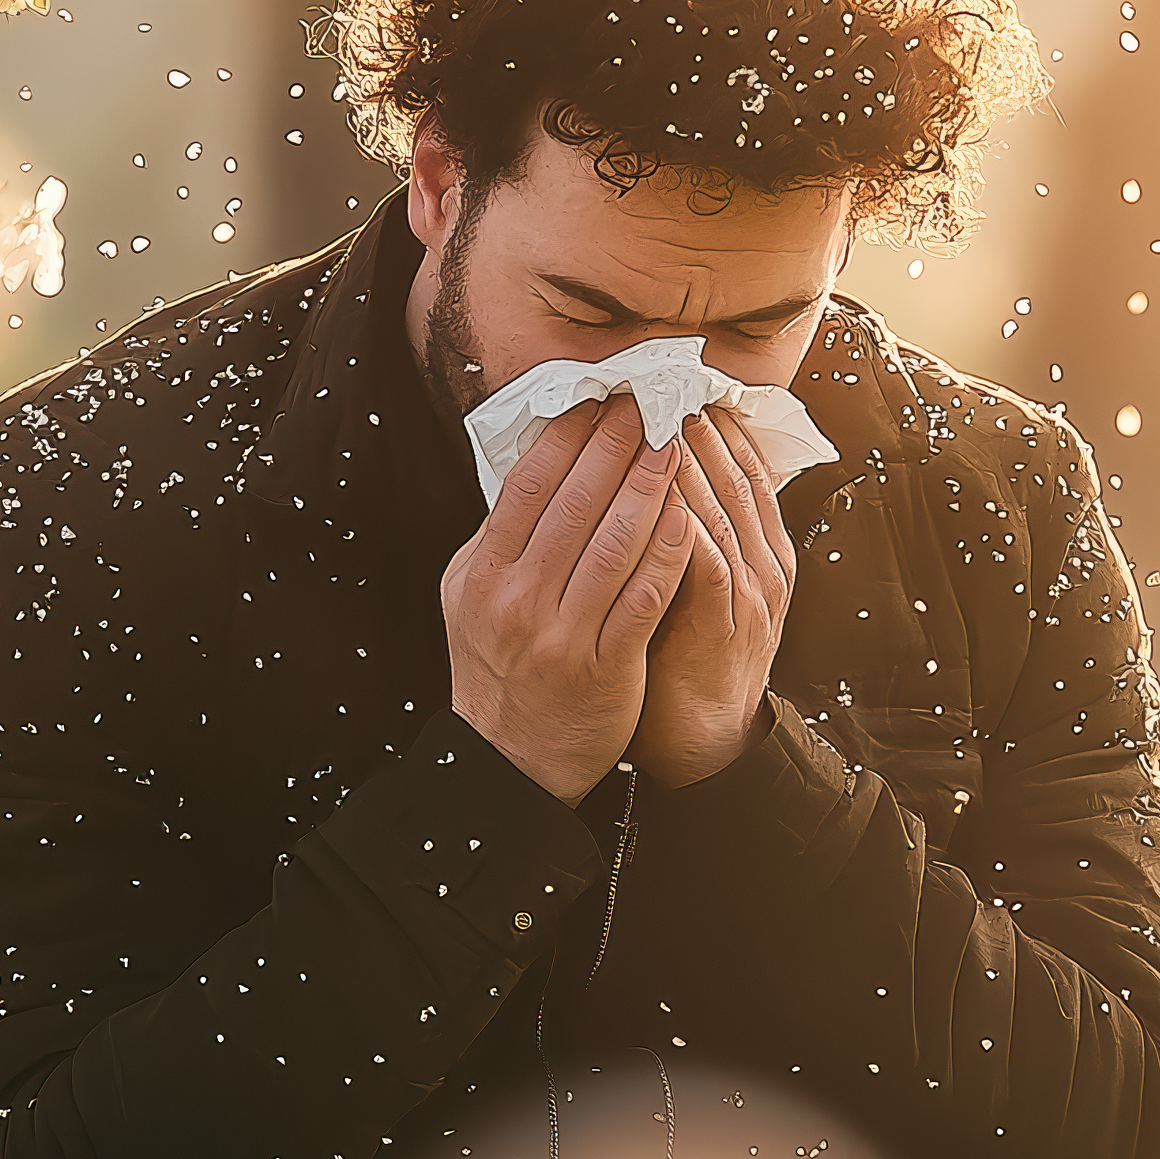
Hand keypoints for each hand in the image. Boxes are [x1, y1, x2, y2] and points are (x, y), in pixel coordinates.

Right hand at [444, 394, 704, 802]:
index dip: (568, 434)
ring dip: (650, 485)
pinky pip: (643, 597)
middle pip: (574, 501)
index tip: (601, 396)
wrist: (508, 762)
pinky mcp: (605, 667)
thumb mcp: (468, 598)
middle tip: (650, 402)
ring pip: (613, 542)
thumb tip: (532, 465)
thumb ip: (498, 538)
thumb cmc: (496, 670)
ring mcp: (560, 635)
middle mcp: (516, 599)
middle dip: (616, 443)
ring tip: (676, 443)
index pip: (528, 484)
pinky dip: (669, 551)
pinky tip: (691, 514)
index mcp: (483, 573)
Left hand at [634, 400, 798, 786]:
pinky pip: (703, 556)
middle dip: (694, 423)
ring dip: (685, 457)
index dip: (711, 422)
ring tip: (650, 412)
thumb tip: (644, 478)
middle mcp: (764, 562)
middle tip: (655, 376)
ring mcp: (750, 590)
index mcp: (761, 550)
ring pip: (720, 505)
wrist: (707, 743)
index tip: (673, 381)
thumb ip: (681, 536)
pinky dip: (679, 518)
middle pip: (733, 473)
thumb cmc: (685, 662)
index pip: (740, 467)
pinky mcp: (725, 620)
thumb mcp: (692, 586)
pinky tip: (652, 487)